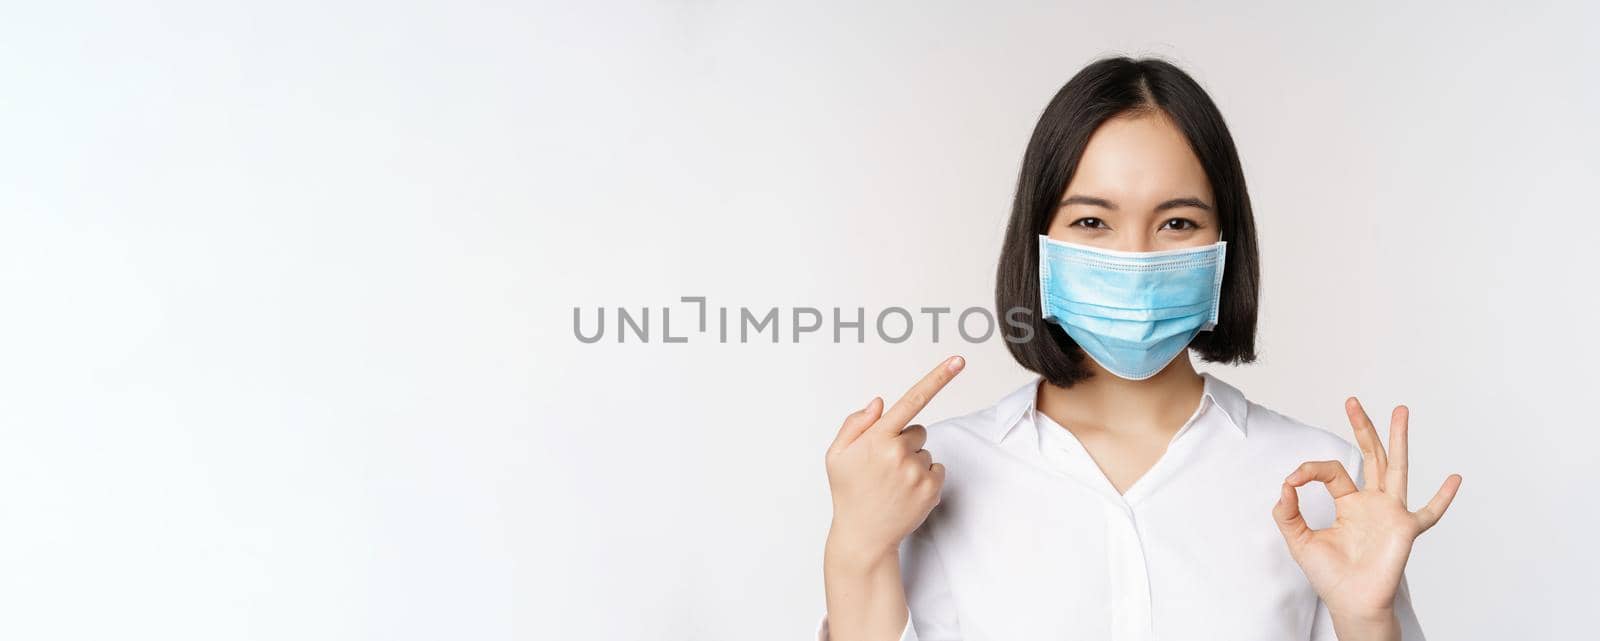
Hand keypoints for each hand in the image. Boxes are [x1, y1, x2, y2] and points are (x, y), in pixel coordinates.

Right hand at [825, 355, 963, 564]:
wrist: (863, 536)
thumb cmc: (848, 492)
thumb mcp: (837, 455)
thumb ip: (855, 424)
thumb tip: (879, 402)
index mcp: (877, 438)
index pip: (912, 400)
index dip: (937, 378)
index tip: (959, 360)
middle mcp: (900, 452)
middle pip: (917, 430)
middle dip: (903, 442)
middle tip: (883, 466)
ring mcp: (918, 472)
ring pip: (925, 452)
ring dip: (912, 462)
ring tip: (892, 483)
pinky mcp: (932, 490)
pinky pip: (936, 469)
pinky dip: (924, 478)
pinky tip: (905, 492)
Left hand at [1272, 398, 1461, 629]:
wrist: (1351, 603)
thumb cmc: (1330, 576)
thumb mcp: (1298, 540)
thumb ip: (1287, 513)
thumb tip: (1284, 486)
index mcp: (1349, 503)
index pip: (1332, 471)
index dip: (1309, 470)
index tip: (1293, 479)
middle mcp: (1372, 503)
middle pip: (1370, 456)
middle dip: (1362, 428)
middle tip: (1352, 401)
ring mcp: (1391, 513)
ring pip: (1396, 468)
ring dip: (1398, 439)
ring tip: (1400, 410)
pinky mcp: (1405, 529)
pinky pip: (1429, 513)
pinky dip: (1442, 498)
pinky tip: (1454, 478)